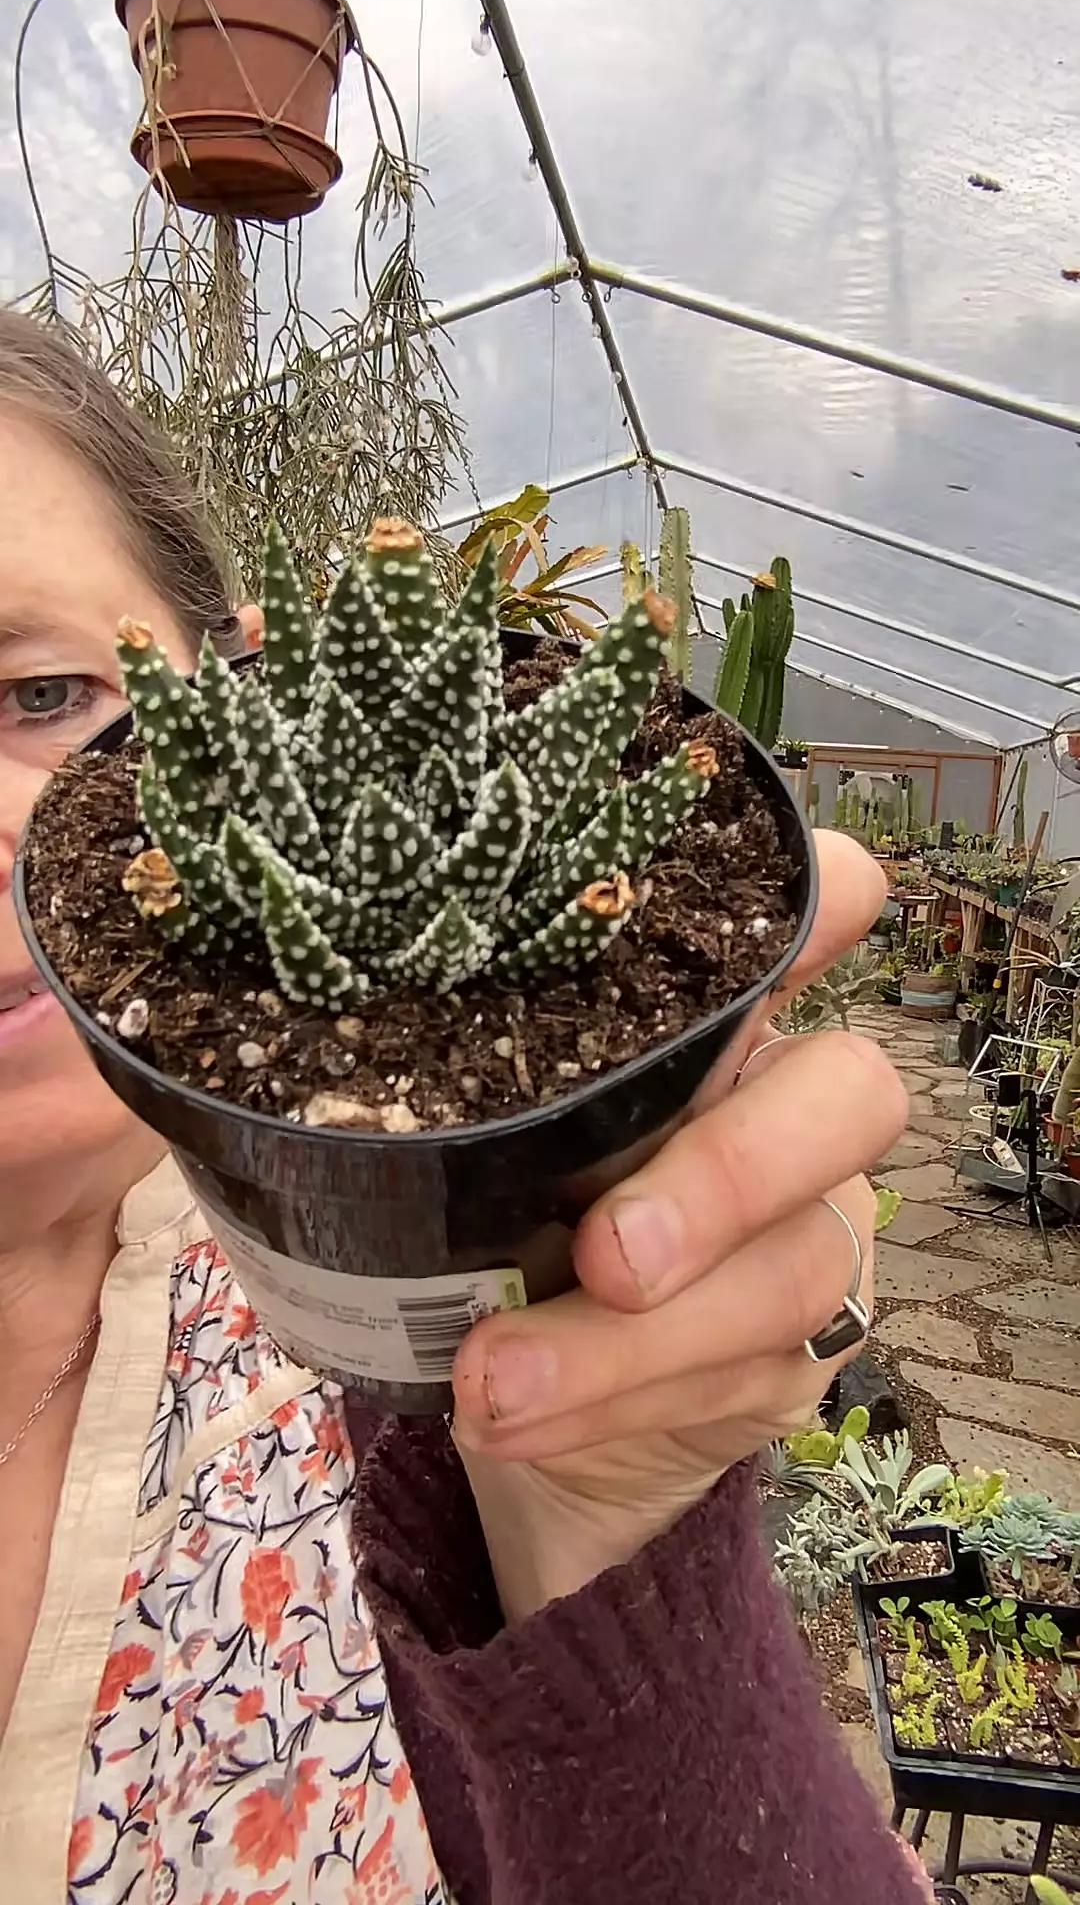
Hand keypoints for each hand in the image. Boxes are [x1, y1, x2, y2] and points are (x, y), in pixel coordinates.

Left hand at [451, 832, 907, 1618]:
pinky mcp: (792, 1359)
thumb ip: (381, 1071)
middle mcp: (778, 1104)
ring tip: (494, 1383)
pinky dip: (617, 1404)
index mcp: (698, 1010)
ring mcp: (804, 1234)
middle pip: (854, 1094)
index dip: (820, 897)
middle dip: (732, 1172)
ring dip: (636, 1341)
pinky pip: (747, 1380)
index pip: (809, 911)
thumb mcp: (424, 1127)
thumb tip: (163, 1050)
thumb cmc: (457, 1220)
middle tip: (609, 1253)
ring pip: (794, 1266)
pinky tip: (514, 1419)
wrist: (511, 1407)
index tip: (773, 923)